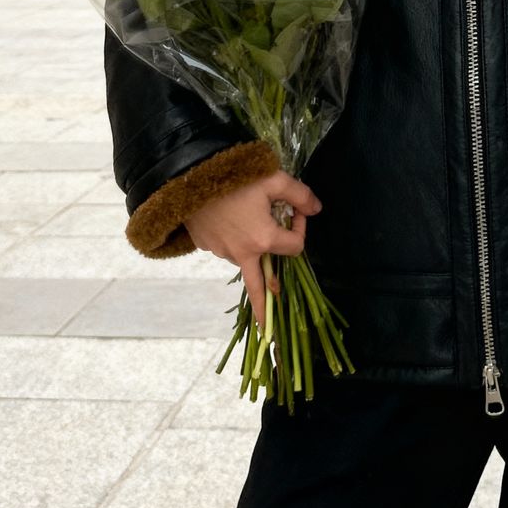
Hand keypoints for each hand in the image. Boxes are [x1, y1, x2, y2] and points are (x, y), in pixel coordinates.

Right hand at [185, 169, 322, 320]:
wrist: (191, 174)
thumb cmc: (236, 176)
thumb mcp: (274, 179)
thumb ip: (300, 195)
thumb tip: (316, 209)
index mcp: (262, 240)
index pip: (295, 248)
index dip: (301, 229)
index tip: (297, 211)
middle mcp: (242, 253)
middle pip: (258, 290)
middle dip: (264, 312)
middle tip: (267, 333)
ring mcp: (221, 252)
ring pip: (244, 259)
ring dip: (253, 251)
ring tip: (251, 222)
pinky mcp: (206, 245)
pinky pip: (226, 248)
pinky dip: (233, 240)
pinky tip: (230, 219)